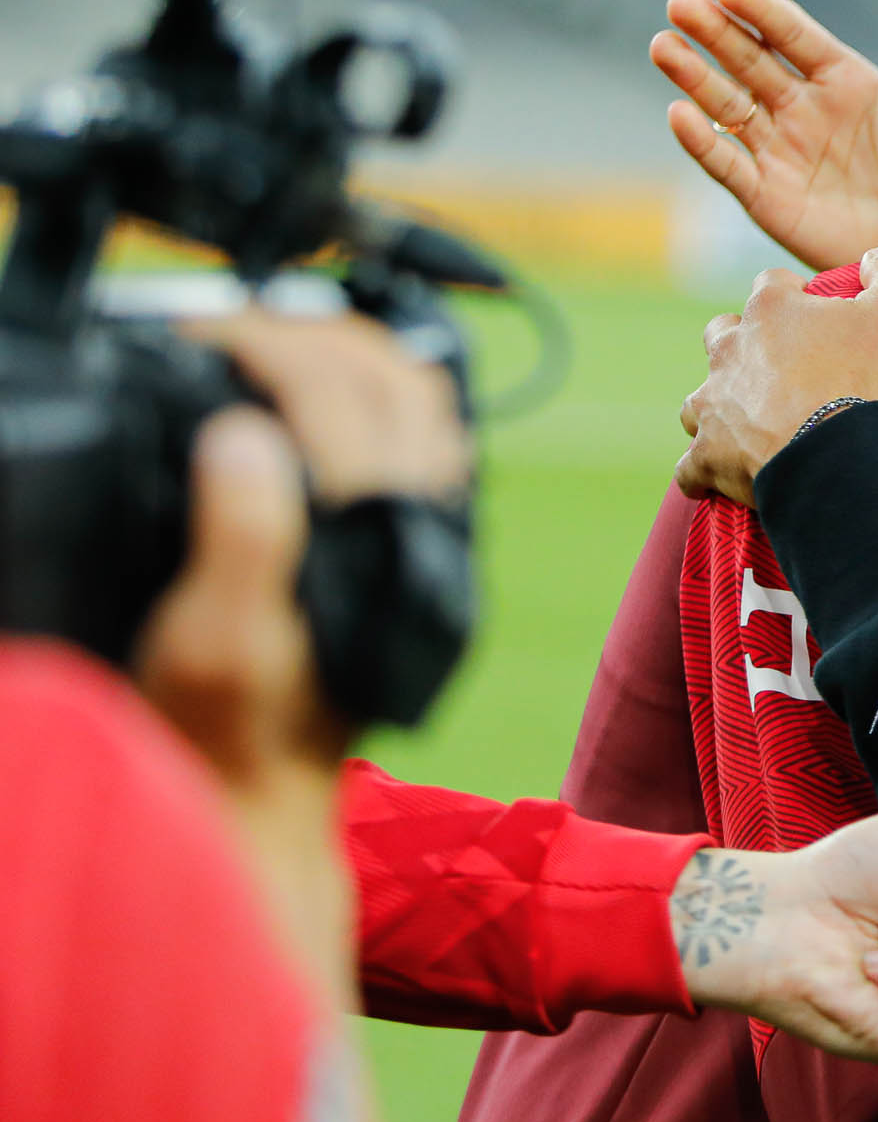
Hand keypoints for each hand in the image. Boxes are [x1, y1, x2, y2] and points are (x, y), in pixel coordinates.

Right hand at [138, 310, 472, 780]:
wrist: (265, 798)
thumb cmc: (228, 728)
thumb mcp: (213, 640)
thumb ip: (241, 533)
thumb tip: (245, 429)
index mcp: (372, 540)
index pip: (337, 393)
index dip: (264, 339)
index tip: (201, 328)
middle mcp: (422, 535)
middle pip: (401, 382)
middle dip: (318, 331)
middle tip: (234, 323)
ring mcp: (432, 546)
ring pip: (427, 411)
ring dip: (359, 359)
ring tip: (275, 345)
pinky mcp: (422, 562)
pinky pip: (425, 452)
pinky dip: (381, 405)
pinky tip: (323, 405)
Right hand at [654, 0, 877, 272]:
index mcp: (843, 78)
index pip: (793, 34)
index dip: (762, 10)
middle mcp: (803, 107)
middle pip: (749, 61)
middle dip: (715, 32)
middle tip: (681, 2)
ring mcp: (781, 150)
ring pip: (728, 105)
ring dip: (694, 78)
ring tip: (664, 46)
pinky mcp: (768, 196)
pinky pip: (727, 165)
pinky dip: (702, 141)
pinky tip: (679, 114)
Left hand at [677, 247, 877, 504]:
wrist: (837, 458)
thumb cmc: (865, 381)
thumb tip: (876, 258)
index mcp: (770, 311)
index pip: (773, 283)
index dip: (795, 295)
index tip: (818, 314)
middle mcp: (730, 351)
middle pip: (722, 333)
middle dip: (743, 344)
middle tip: (782, 369)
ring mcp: (713, 404)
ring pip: (700, 399)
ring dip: (720, 405)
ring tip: (752, 422)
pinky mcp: (708, 455)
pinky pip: (692, 466)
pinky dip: (706, 469)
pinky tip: (724, 473)